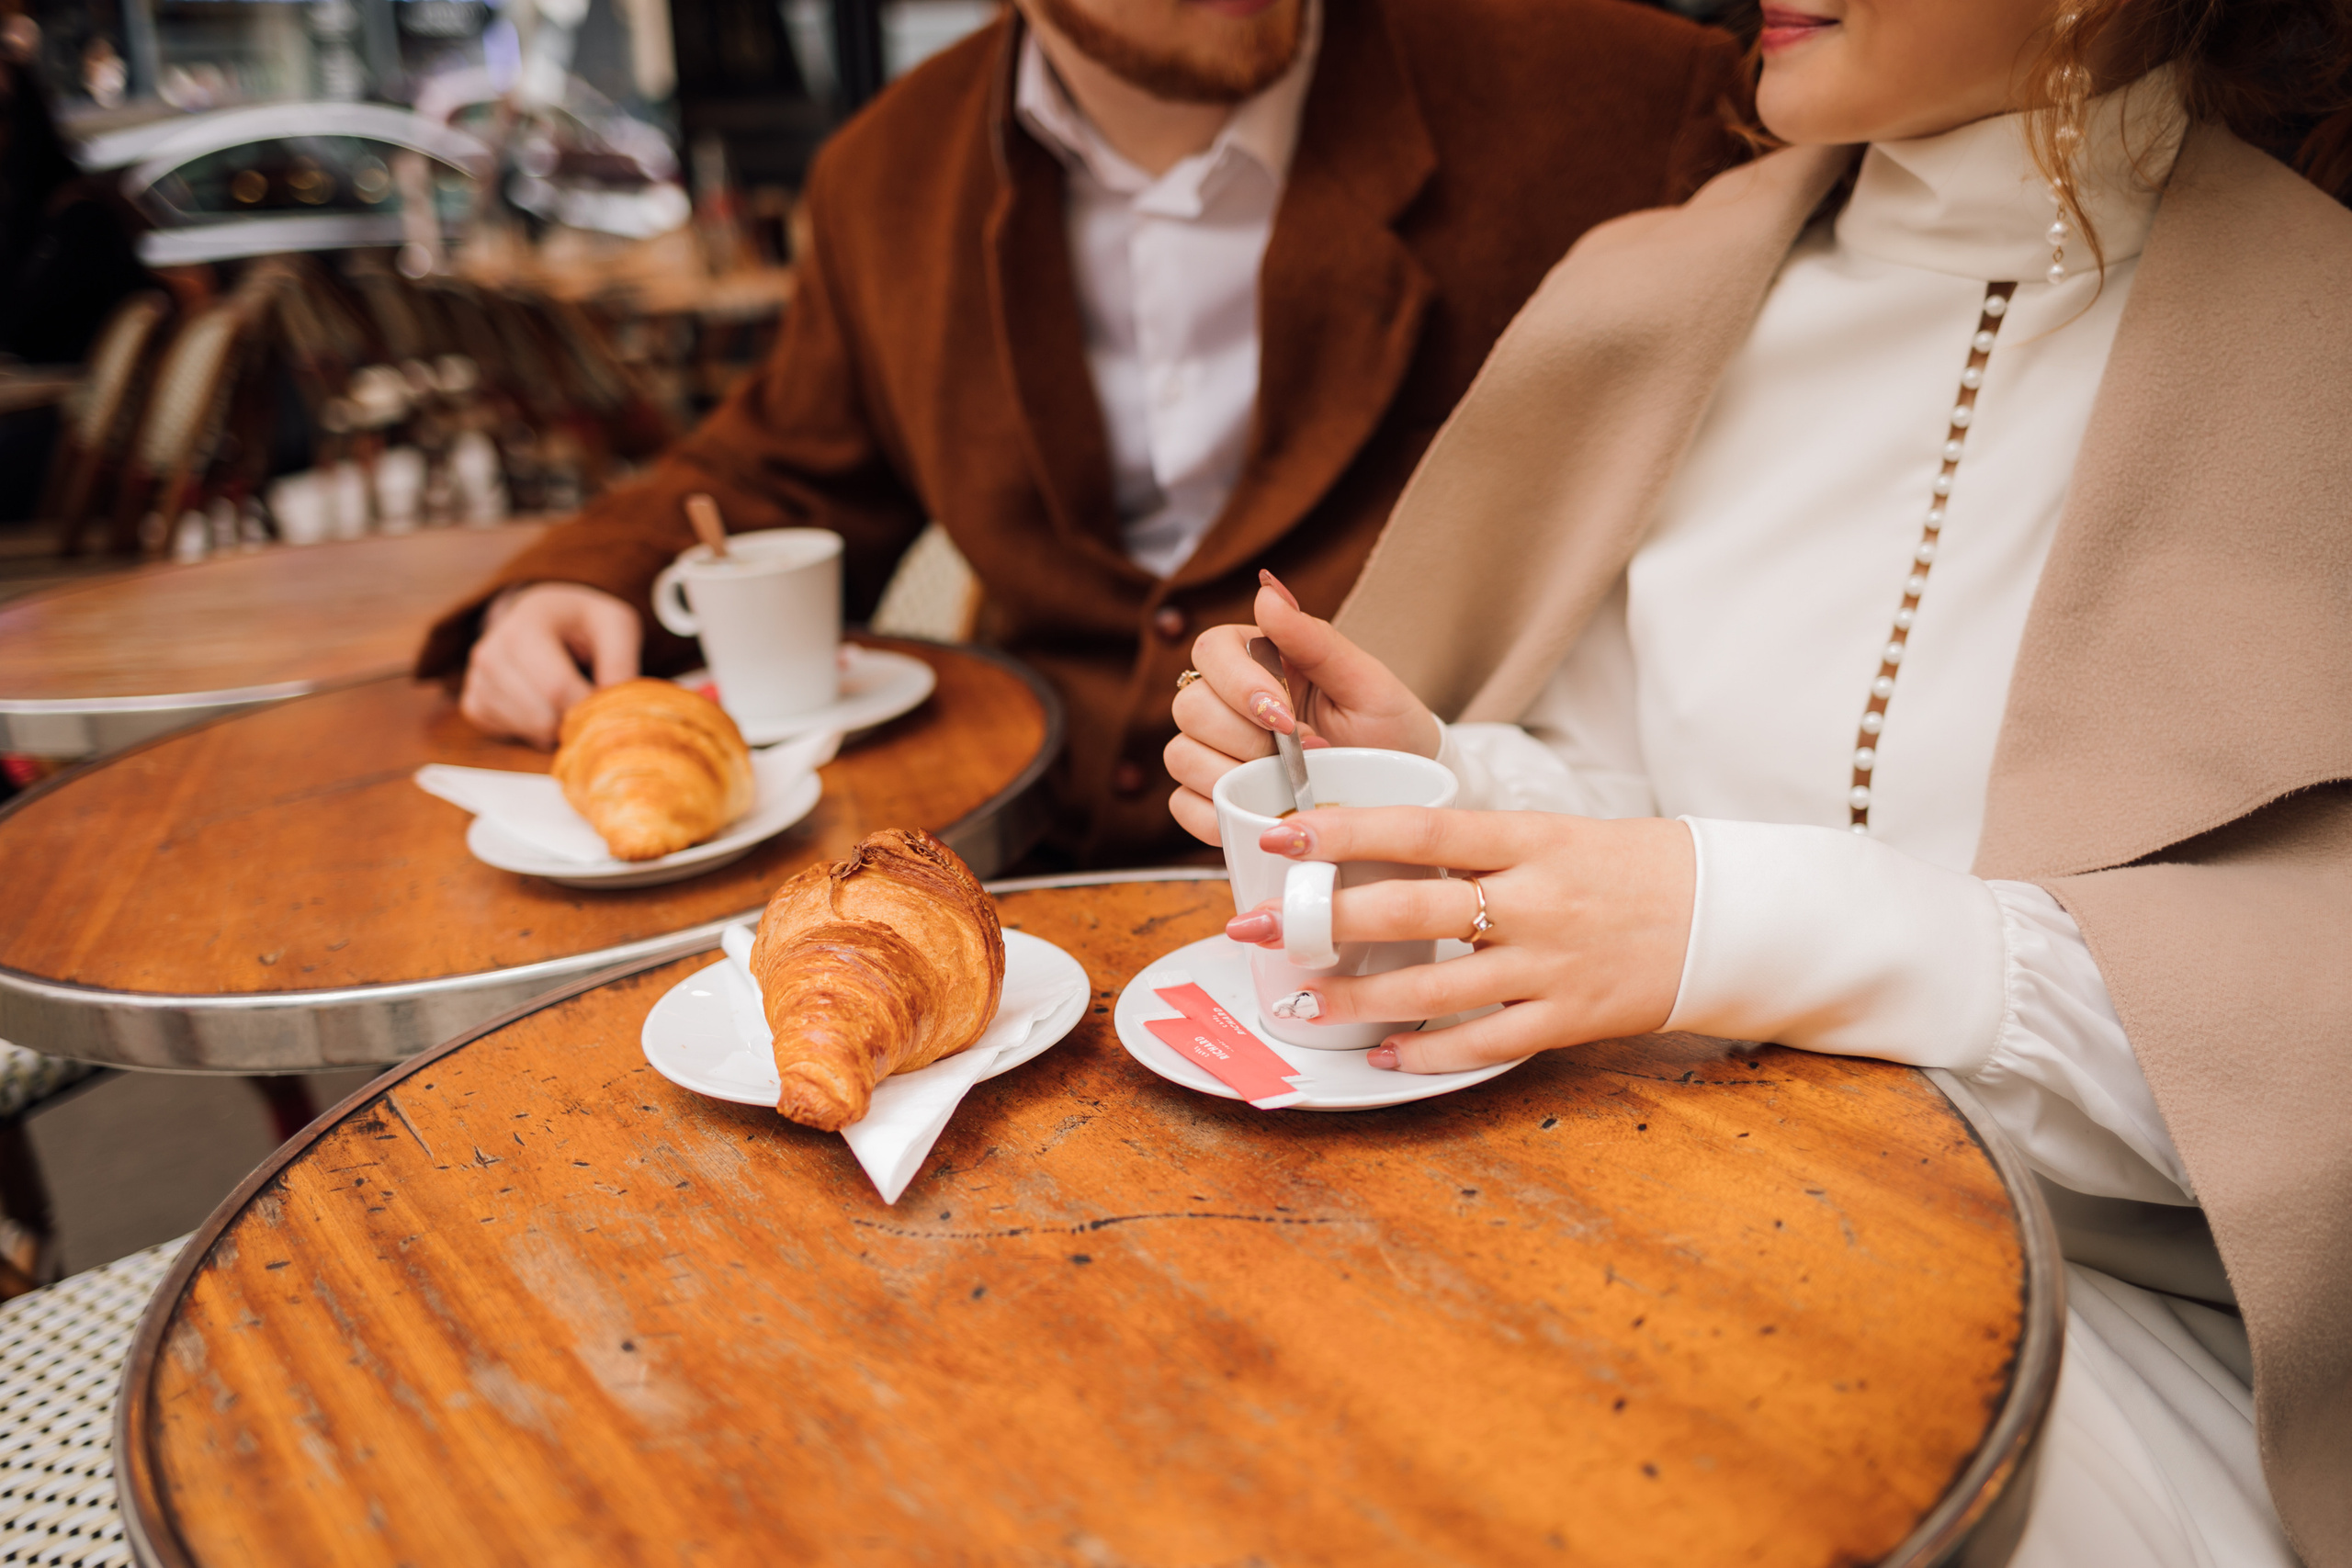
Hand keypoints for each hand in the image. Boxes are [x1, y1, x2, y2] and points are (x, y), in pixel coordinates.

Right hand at [459, 583, 641, 746]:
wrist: (546, 614)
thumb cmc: (584, 621)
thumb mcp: (616, 625)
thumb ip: (621, 663)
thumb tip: (616, 710)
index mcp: (524, 627)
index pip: (558, 688)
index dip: (591, 707)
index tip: (610, 703)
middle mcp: (489, 654)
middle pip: (542, 717)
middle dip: (578, 719)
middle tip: (592, 700)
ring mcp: (477, 680)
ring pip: (531, 732)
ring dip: (560, 726)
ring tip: (569, 696)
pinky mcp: (474, 704)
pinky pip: (512, 737)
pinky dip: (538, 732)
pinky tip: (546, 704)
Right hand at [1165, 570, 1440, 844]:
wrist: (1403, 794)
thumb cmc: (1388, 730)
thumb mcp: (1365, 683)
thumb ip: (1313, 639)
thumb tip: (1266, 592)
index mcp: (1257, 660)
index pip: (1210, 651)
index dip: (1238, 685)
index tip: (1285, 717)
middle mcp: (1226, 703)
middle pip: (1190, 707)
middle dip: (1245, 738)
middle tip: (1302, 755)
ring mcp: (1216, 753)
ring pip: (1181, 756)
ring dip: (1234, 776)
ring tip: (1288, 786)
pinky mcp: (1213, 801)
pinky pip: (1184, 806)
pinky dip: (1216, 814)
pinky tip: (1260, 813)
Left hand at [1223, 807, 1694, 1071]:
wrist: (1721, 914)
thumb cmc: (1621, 866)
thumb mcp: (1550, 833)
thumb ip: (1472, 847)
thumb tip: (1372, 848)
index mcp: (1529, 839)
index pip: (1421, 831)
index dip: (1346, 831)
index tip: (1281, 834)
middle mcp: (1536, 901)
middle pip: (1414, 912)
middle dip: (1324, 923)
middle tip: (1255, 929)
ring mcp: (1551, 965)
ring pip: (1437, 989)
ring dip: (1358, 1001)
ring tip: (1300, 1003)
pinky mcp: (1569, 1020)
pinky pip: (1484, 1044)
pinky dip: (1427, 1055)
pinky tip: (1382, 1055)